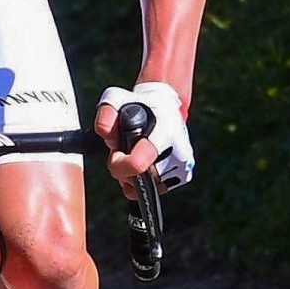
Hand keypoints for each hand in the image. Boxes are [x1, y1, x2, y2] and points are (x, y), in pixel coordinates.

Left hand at [95, 81, 193, 198]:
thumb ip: (106, 116)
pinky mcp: (183, 175)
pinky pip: (153, 189)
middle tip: (125, 149)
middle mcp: (178, 154)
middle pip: (137, 181)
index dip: (120, 164)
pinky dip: (144, 179)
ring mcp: (183, 167)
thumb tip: (106, 134)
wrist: (165, 105)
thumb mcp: (116, 99)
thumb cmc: (138, 103)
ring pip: (144, 188)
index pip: (137, 166)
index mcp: (164, 135)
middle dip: (124, 169)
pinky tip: (145, 160)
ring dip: (132, 175)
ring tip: (135, 153)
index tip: (116, 153)